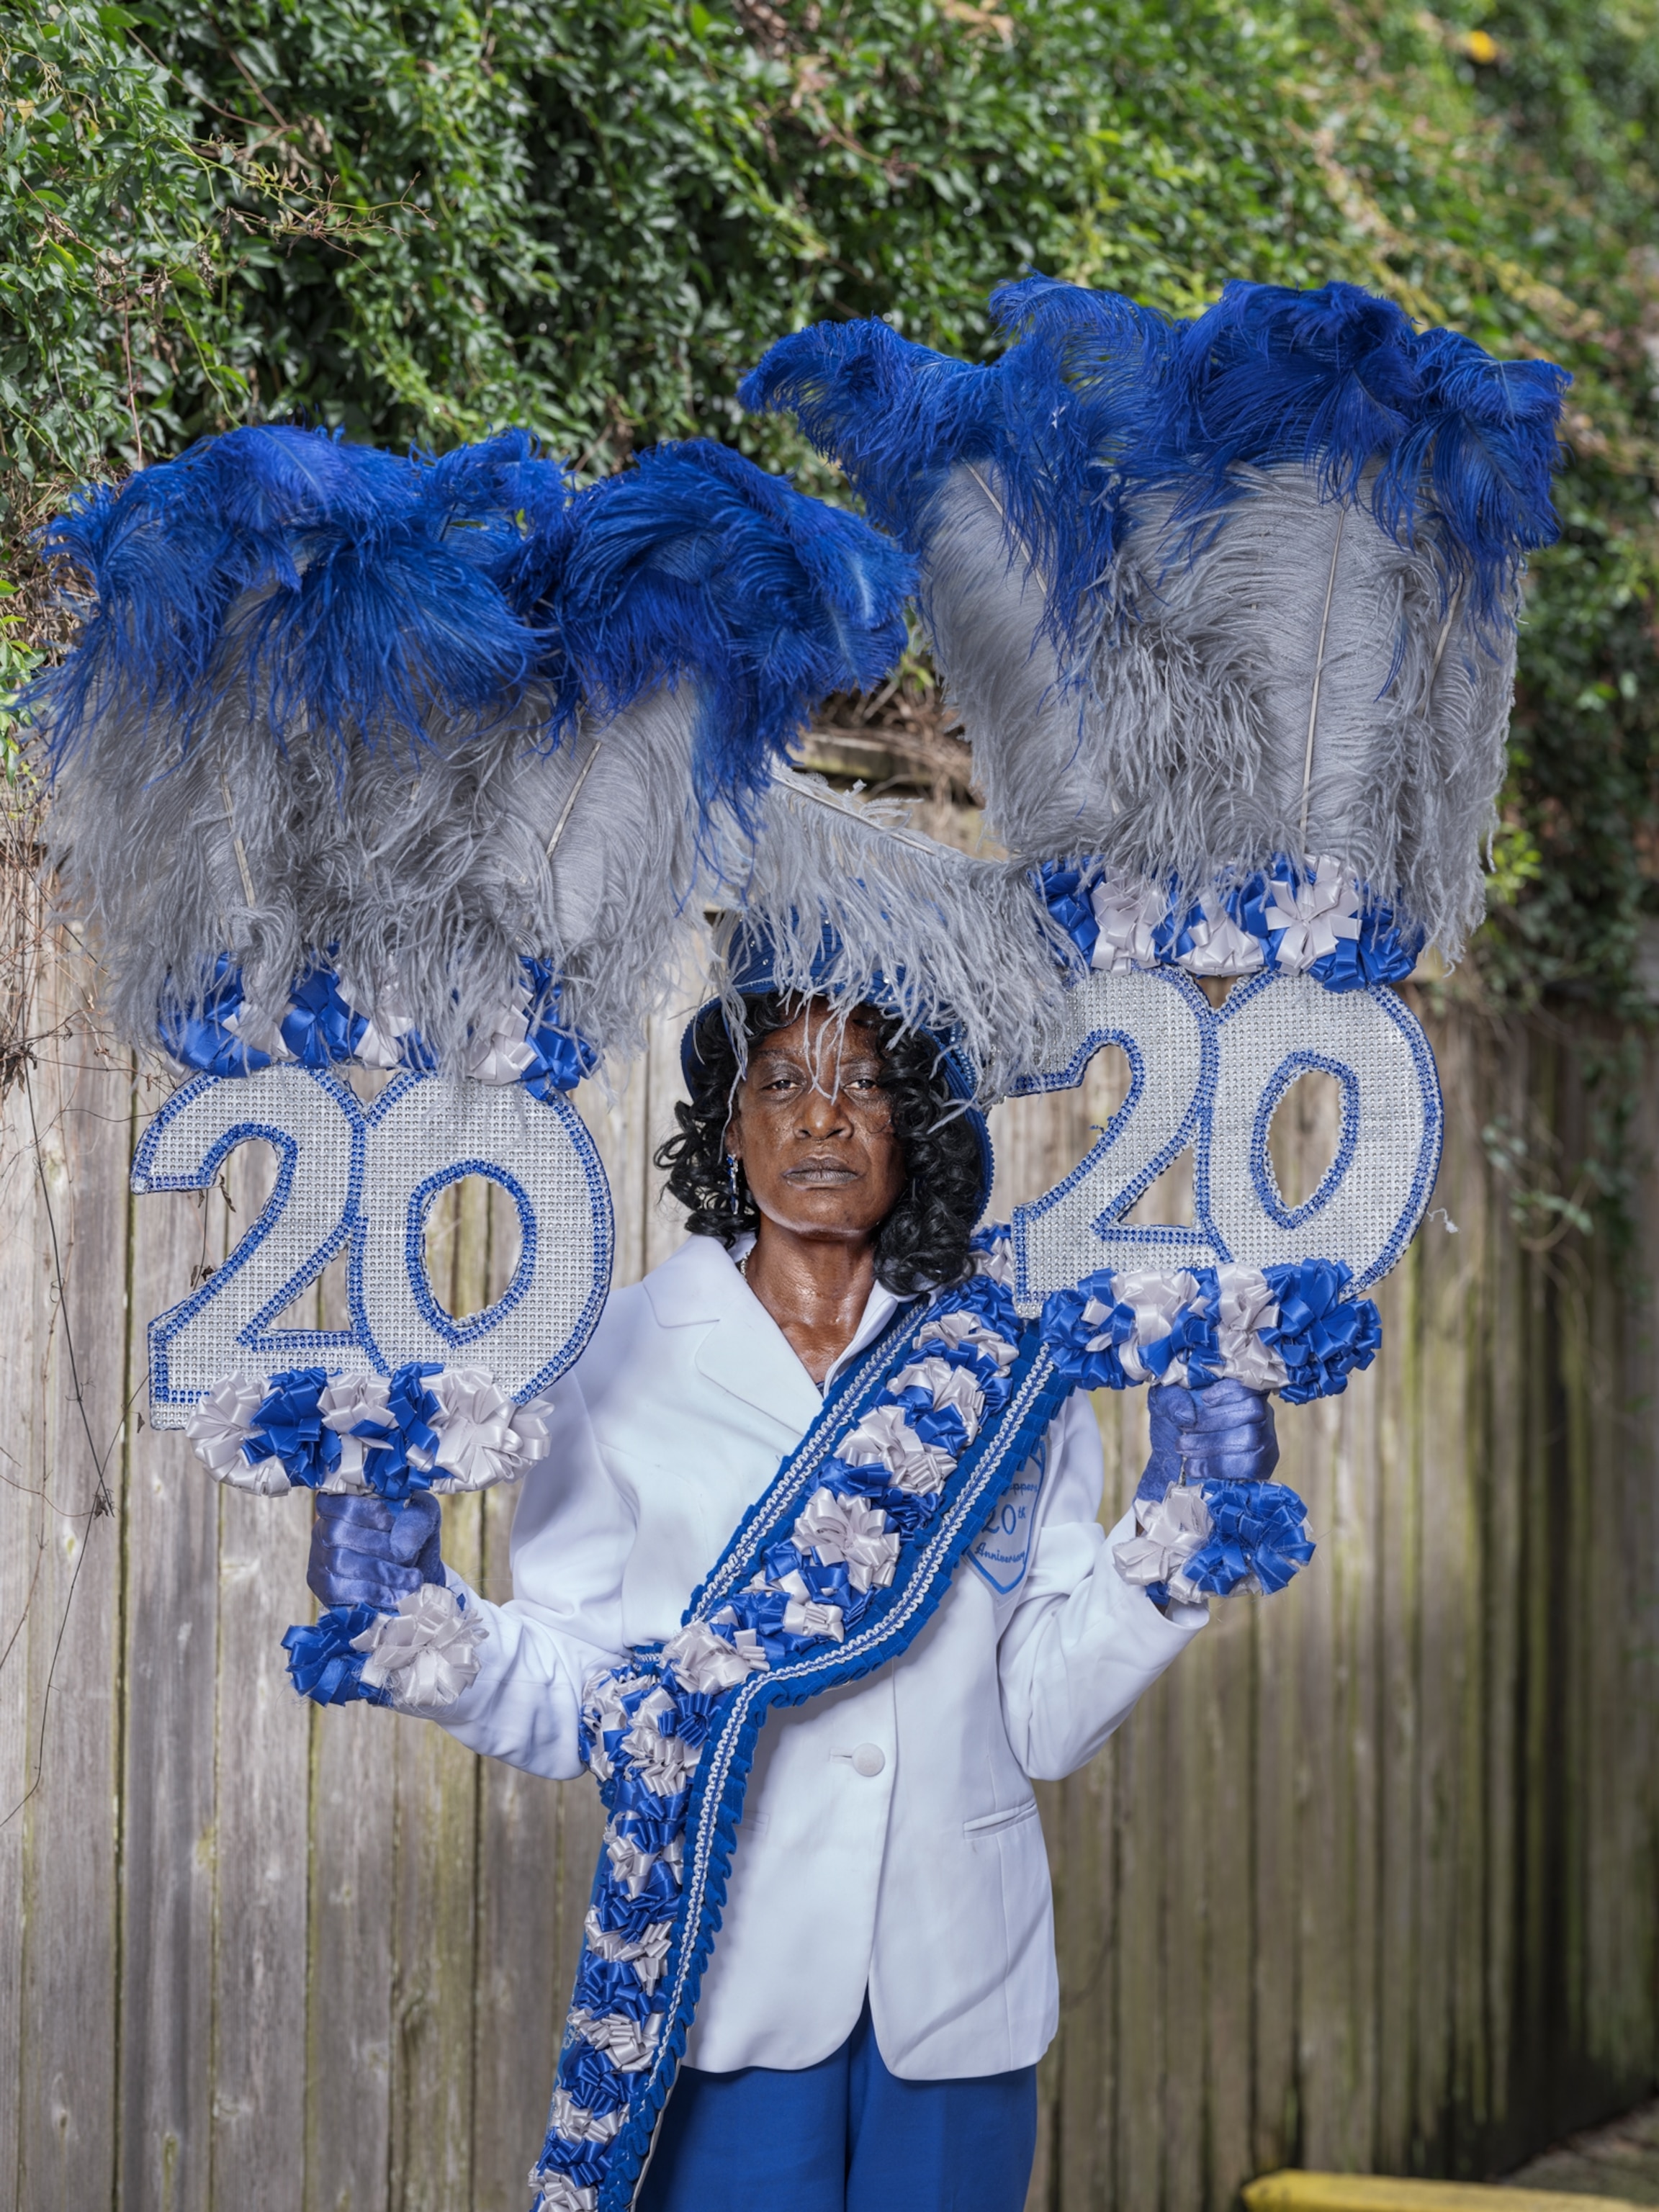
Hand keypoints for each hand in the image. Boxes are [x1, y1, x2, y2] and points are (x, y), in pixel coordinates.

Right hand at [308, 1492, 444, 1610]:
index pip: (337, 1500)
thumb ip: (416, 1518)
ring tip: (411, 1579)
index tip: (389, 1522)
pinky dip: (372, 1592)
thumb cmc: (410, 1536)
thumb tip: (400, 1545)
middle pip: (337, 1532)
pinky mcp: (325, 1588)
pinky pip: (340, 1590)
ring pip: (339, 1562)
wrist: (412, 1572)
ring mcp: (320, 1560)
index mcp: (344, 1503)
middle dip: (378, 1547)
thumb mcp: (422, 1517)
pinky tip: (396, 1594)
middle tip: (408, 1557)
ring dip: (381, 1573)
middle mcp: (324, 1529)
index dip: (362, 1511)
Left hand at [1140, 1378, 1278, 1498]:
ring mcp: (1265, 1440)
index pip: (1249, 1384)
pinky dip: (1219, 1466)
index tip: (1205, 1400)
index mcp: (1238, 1392)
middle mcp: (1259, 1413)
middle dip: (1215, 1421)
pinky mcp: (1262, 1466)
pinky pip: (1251, 1464)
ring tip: (1184, 1448)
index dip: (1231, 1391)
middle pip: (1253, 1410)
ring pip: (1252, 1438)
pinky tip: (1194, 1467)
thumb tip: (1188, 1415)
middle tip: (1185, 1432)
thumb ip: (1171, 1400)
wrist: (1173, 1464)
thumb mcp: (1164, 1405)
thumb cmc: (1174, 1426)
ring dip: (1213, 1445)